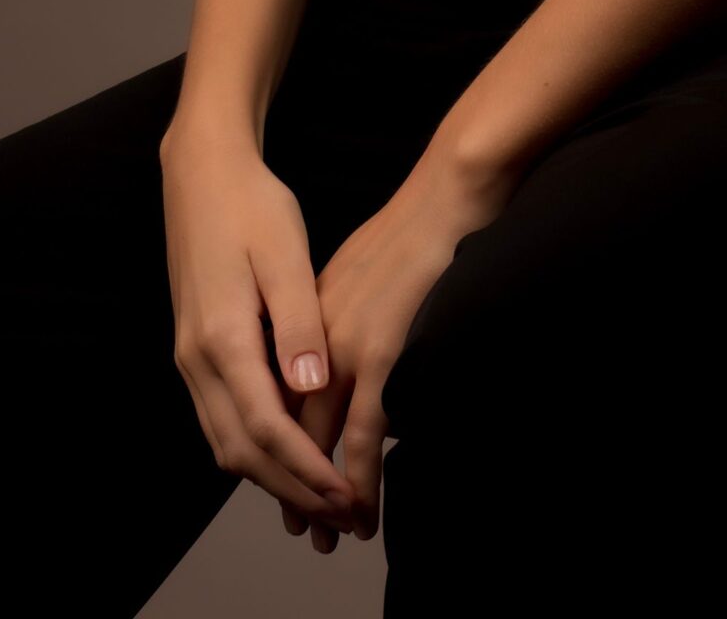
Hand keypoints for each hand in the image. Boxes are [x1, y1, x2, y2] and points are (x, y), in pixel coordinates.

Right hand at [159, 124, 354, 529]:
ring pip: (225, 442)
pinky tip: (288, 450)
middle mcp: (196, 359)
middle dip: (289, 490)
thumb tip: (313, 387)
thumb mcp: (284, 253)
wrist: (202, 173)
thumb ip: (298, 323)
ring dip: (270, 477)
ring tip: (319, 495)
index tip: (344, 494)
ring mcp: (189, 358)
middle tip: (338, 513)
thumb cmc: (250, 206)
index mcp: (221, 338)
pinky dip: (253, 448)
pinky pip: (221, 419)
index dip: (305, 469)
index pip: (265, 428)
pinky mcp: (194, 351)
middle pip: (239, 452)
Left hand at [278, 141, 518, 553]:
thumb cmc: (411, 226)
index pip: (281, 394)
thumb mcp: (355, 271)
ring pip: (319, 441)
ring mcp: (345, 346)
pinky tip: (362, 504)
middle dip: (294, 483)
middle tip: (303, 528)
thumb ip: (336, 317)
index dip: (282, 444)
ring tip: (332, 533)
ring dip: (322, 494)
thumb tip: (330, 361)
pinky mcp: (380, 352)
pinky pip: (361, 432)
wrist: (446, 194)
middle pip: (291, 426)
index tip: (287, 481)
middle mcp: (316, 336)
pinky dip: (358, 475)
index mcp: (308, 317)